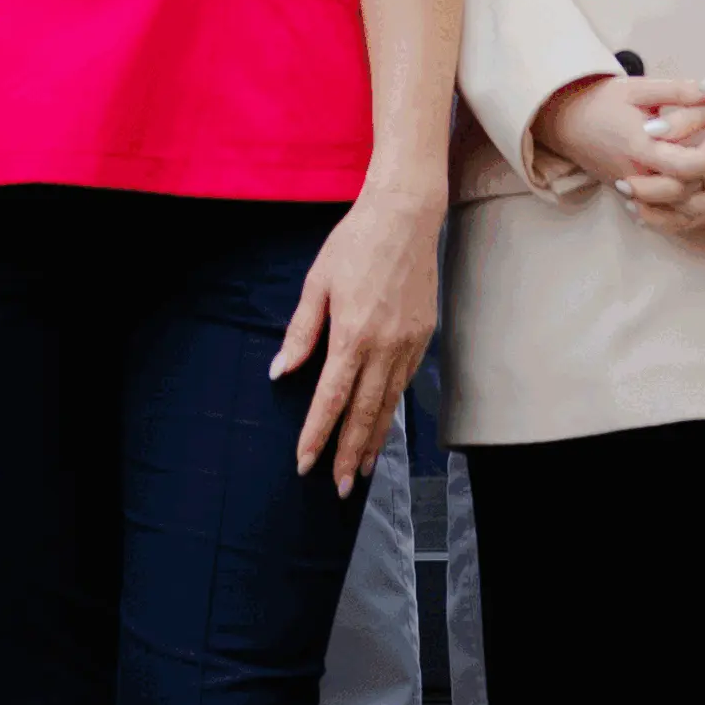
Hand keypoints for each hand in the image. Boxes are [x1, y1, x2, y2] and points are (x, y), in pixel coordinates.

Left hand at [274, 181, 441, 495]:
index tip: (305, 463)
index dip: (317, 435)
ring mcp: (409, 344)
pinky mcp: (424, 337)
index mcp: (353, 334)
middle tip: (338, 488)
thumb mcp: (318, 283)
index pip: (332, 399)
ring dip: (374, 440)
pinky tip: (382, 424)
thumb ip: (301, 332)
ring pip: (389, 404)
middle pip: (365, 413)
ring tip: (361, 470)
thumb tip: (280, 372)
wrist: (406, 216)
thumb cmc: (354, 244)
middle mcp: (385, 346)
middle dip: (349, 454)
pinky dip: (392, 409)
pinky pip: (405, 383)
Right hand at [535, 65, 704, 243]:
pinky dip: (701, 219)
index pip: (685, 165)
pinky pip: (671, 221)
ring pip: (683, 218)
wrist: (564, 122)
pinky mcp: (637, 200)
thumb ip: (681, 90)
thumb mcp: (640, 87)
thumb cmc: (603, 100)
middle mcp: (638, 177)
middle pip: (690, 200)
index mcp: (639, 147)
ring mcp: (636, 194)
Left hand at [643, 70, 704, 242]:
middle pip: (695, 206)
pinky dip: (703, 217)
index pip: (683, 178)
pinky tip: (683, 211)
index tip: (626, 178)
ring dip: (677, 217)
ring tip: (645, 210)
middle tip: (629, 196)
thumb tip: (651, 130)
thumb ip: (688, 115)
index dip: (652, 184)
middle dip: (659, 206)